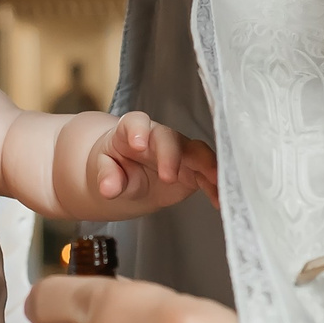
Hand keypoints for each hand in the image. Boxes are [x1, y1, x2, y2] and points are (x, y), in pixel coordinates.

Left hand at [90, 112, 218, 209]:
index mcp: (131, 131)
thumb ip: (106, 177)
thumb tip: (109, 189)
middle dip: (171, 154)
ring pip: (196, 151)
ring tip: (215, 180)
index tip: (138, 144)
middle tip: (168, 176)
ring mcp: (180, 151)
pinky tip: (220, 200)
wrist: (125, 175)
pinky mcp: (193, 169)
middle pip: (169, 138)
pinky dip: (215, 186)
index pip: (135, 122)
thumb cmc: (113, 166)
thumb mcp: (103, 171)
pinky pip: (207, 175)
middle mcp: (159, 137)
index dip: (138, 130)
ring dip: (206, 165)